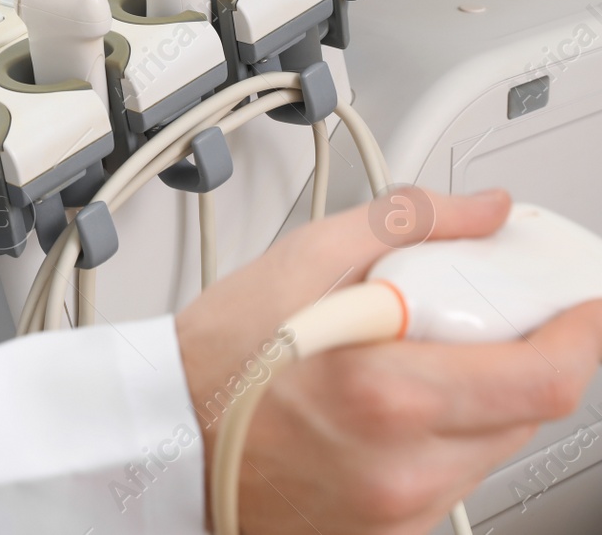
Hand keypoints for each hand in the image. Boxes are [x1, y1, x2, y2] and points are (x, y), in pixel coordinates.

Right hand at [177, 188, 601, 533]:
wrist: (157, 439)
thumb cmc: (212, 359)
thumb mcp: (299, 259)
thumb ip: (407, 223)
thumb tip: (485, 212)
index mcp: (390, 393)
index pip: (546, 376)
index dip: (582, 334)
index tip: (582, 307)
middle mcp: (404, 467)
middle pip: (528, 412)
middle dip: (522, 357)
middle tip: (482, 320)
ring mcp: (397, 512)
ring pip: (491, 449)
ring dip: (480, 401)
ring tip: (408, 365)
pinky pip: (449, 483)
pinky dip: (438, 442)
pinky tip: (382, 415)